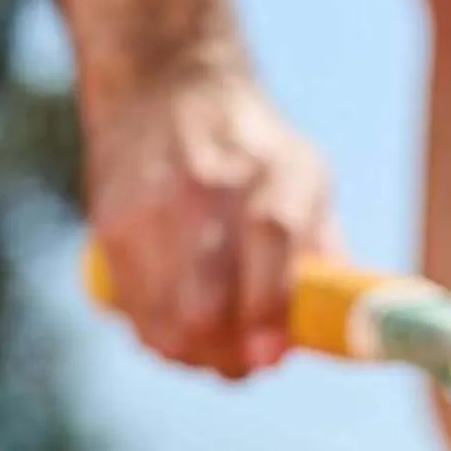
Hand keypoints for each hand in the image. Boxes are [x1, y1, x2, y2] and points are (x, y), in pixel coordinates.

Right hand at [83, 61, 332, 378]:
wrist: (165, 84)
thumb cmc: (255, 154)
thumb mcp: (306, 177)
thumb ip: (323, 252)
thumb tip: (338, 331)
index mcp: (275, 170)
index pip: (271, 236)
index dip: (268, 307)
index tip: (270, 356)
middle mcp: (210, 183)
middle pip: (205, 298)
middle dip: (227, 353)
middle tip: (244, 366)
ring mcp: (154, 204)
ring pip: (164, 317)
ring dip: (192, 354)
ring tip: (210, 352)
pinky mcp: (112, 223)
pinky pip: (133, 309)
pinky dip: (157, 335)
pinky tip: (175, 330)